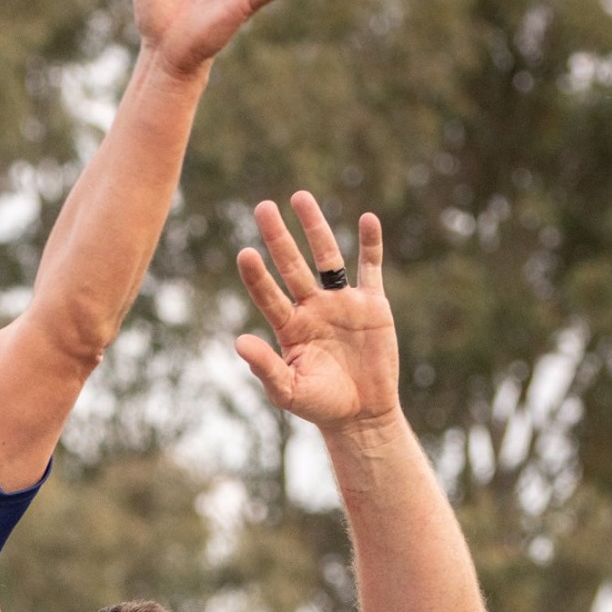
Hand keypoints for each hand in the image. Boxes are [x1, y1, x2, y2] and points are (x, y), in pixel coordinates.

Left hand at [235, 192, 400, 434]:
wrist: (361, 414)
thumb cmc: (319, 405)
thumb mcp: (287, 391)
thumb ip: (265, 367)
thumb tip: (239, 341)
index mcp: (288, 326)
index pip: (267, 294)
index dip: (256, 276)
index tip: (244, 253)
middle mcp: (311, 308)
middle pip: (291, 265)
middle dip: (278, 237)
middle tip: (262, 207)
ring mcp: (342, 303)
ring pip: (327, 258)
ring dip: (315, 228)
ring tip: (299, 197)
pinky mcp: (372, 305)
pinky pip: (370, 268)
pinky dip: (371, 244)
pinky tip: (367, 219)